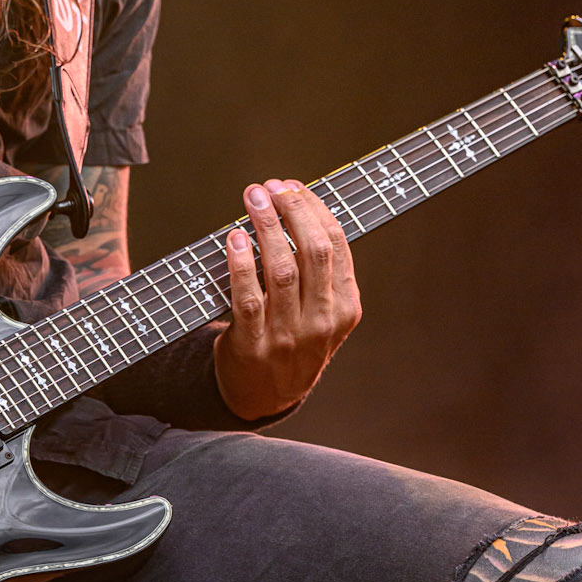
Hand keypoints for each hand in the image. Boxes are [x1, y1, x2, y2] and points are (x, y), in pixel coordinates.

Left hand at [214, 180, 361, 421]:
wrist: (264, 396)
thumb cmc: (292, 341)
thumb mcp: (323, 313)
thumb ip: (320, 272)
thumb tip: (300, 206)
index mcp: (345, 308)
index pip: (336, 246)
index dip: (314, 209)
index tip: (292, 186)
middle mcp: (322, 321)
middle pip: (313, 253)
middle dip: (293, 211)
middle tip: (271, 187)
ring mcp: (288, 335)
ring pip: (282, 270)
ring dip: (267, 227)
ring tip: (253, 198)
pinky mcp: (253, 344)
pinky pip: (247, 298)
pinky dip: (241, 264)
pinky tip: (235, 237)